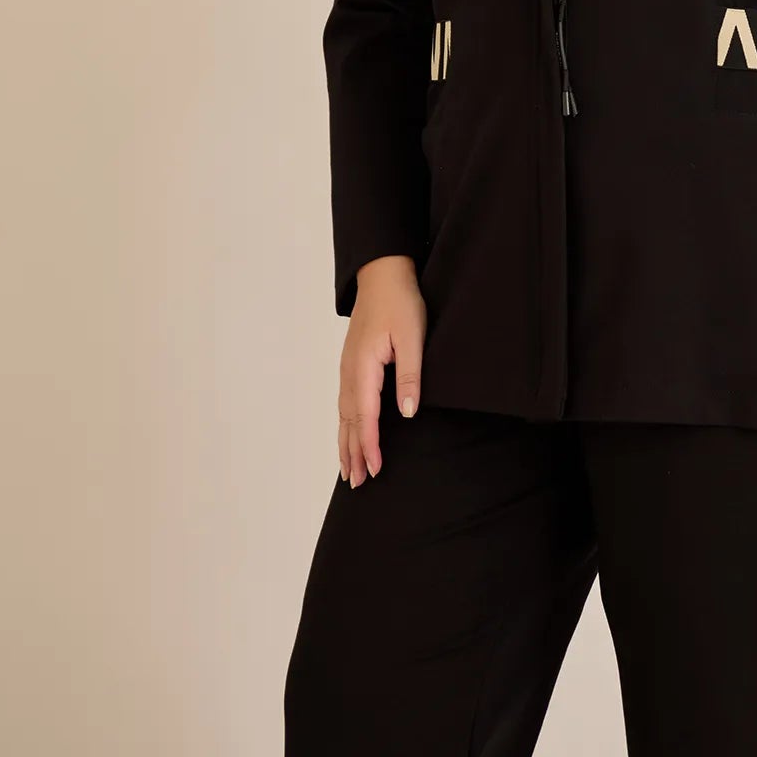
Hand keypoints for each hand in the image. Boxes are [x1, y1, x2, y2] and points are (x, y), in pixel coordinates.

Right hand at [338, 254, 426, 486]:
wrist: (382, 273)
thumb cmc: (400, 302)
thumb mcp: (412, 337)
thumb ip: (409, 376)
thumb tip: (406, 414)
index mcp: (364, 366)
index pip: (365, 416)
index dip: (370, 446)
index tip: (375, 470)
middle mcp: (350, 371)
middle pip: (349, 421)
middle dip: (353, 453)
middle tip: (358, 483)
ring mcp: (347, 367)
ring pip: (344, 414)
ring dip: (346, 443)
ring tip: (349, 470)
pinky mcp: (351, 363)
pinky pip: (345, 402)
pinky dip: (346, 424)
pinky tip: (349, 433)